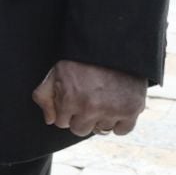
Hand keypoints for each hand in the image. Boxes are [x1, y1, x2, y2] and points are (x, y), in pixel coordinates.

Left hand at [31, 60, 146, 137]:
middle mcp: (90, 108)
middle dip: (81, 117)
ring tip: (102, 98)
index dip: (66, 110)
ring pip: (101, 130)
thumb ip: (44, 95)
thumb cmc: (81, 57)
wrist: (113, 43)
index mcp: (69, 99)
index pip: (62, 122)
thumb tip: (50, 120)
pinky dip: (120, 123)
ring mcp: (112, 110)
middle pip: (80, 130)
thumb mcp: (56, 70)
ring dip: (100, 118)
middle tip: (87, 99)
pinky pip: (121, 131)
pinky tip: (115, 107)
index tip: (73, 97)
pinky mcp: (131, 110)